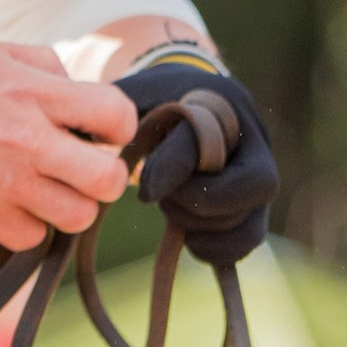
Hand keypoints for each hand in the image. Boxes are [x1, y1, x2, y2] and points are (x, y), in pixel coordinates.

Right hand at [0, 40, 136, 248]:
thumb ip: (39, 64)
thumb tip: (75, 85)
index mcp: (32, 92)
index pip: (114, 114)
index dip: (118, 127)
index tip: (100, 133)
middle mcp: (26, 141)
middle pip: (107, 179)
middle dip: (104, 177)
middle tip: (81, 170)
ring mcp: (6, 185)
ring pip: (77, 217)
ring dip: (68, 206)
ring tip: (44, 190)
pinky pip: (33, 238)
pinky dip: (27, 227)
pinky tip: (6, 205)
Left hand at [122, 53, 279, 261]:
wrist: (190, 99)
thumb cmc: (157, 98)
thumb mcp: (136, 95)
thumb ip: (119, 116)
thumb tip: (86, 144)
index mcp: (225, 103)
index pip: (207, 145)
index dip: (171, 171)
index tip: (142, 192)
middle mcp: (256, 141)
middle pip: (250, 187)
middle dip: (197, 203)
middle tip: (162, 199)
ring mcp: (260, 179)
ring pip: (249, 224)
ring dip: (204, 229)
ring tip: (173, 214)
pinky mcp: (254, 209)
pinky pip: (246, 242)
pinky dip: (216, 250)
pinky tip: (188, 239)